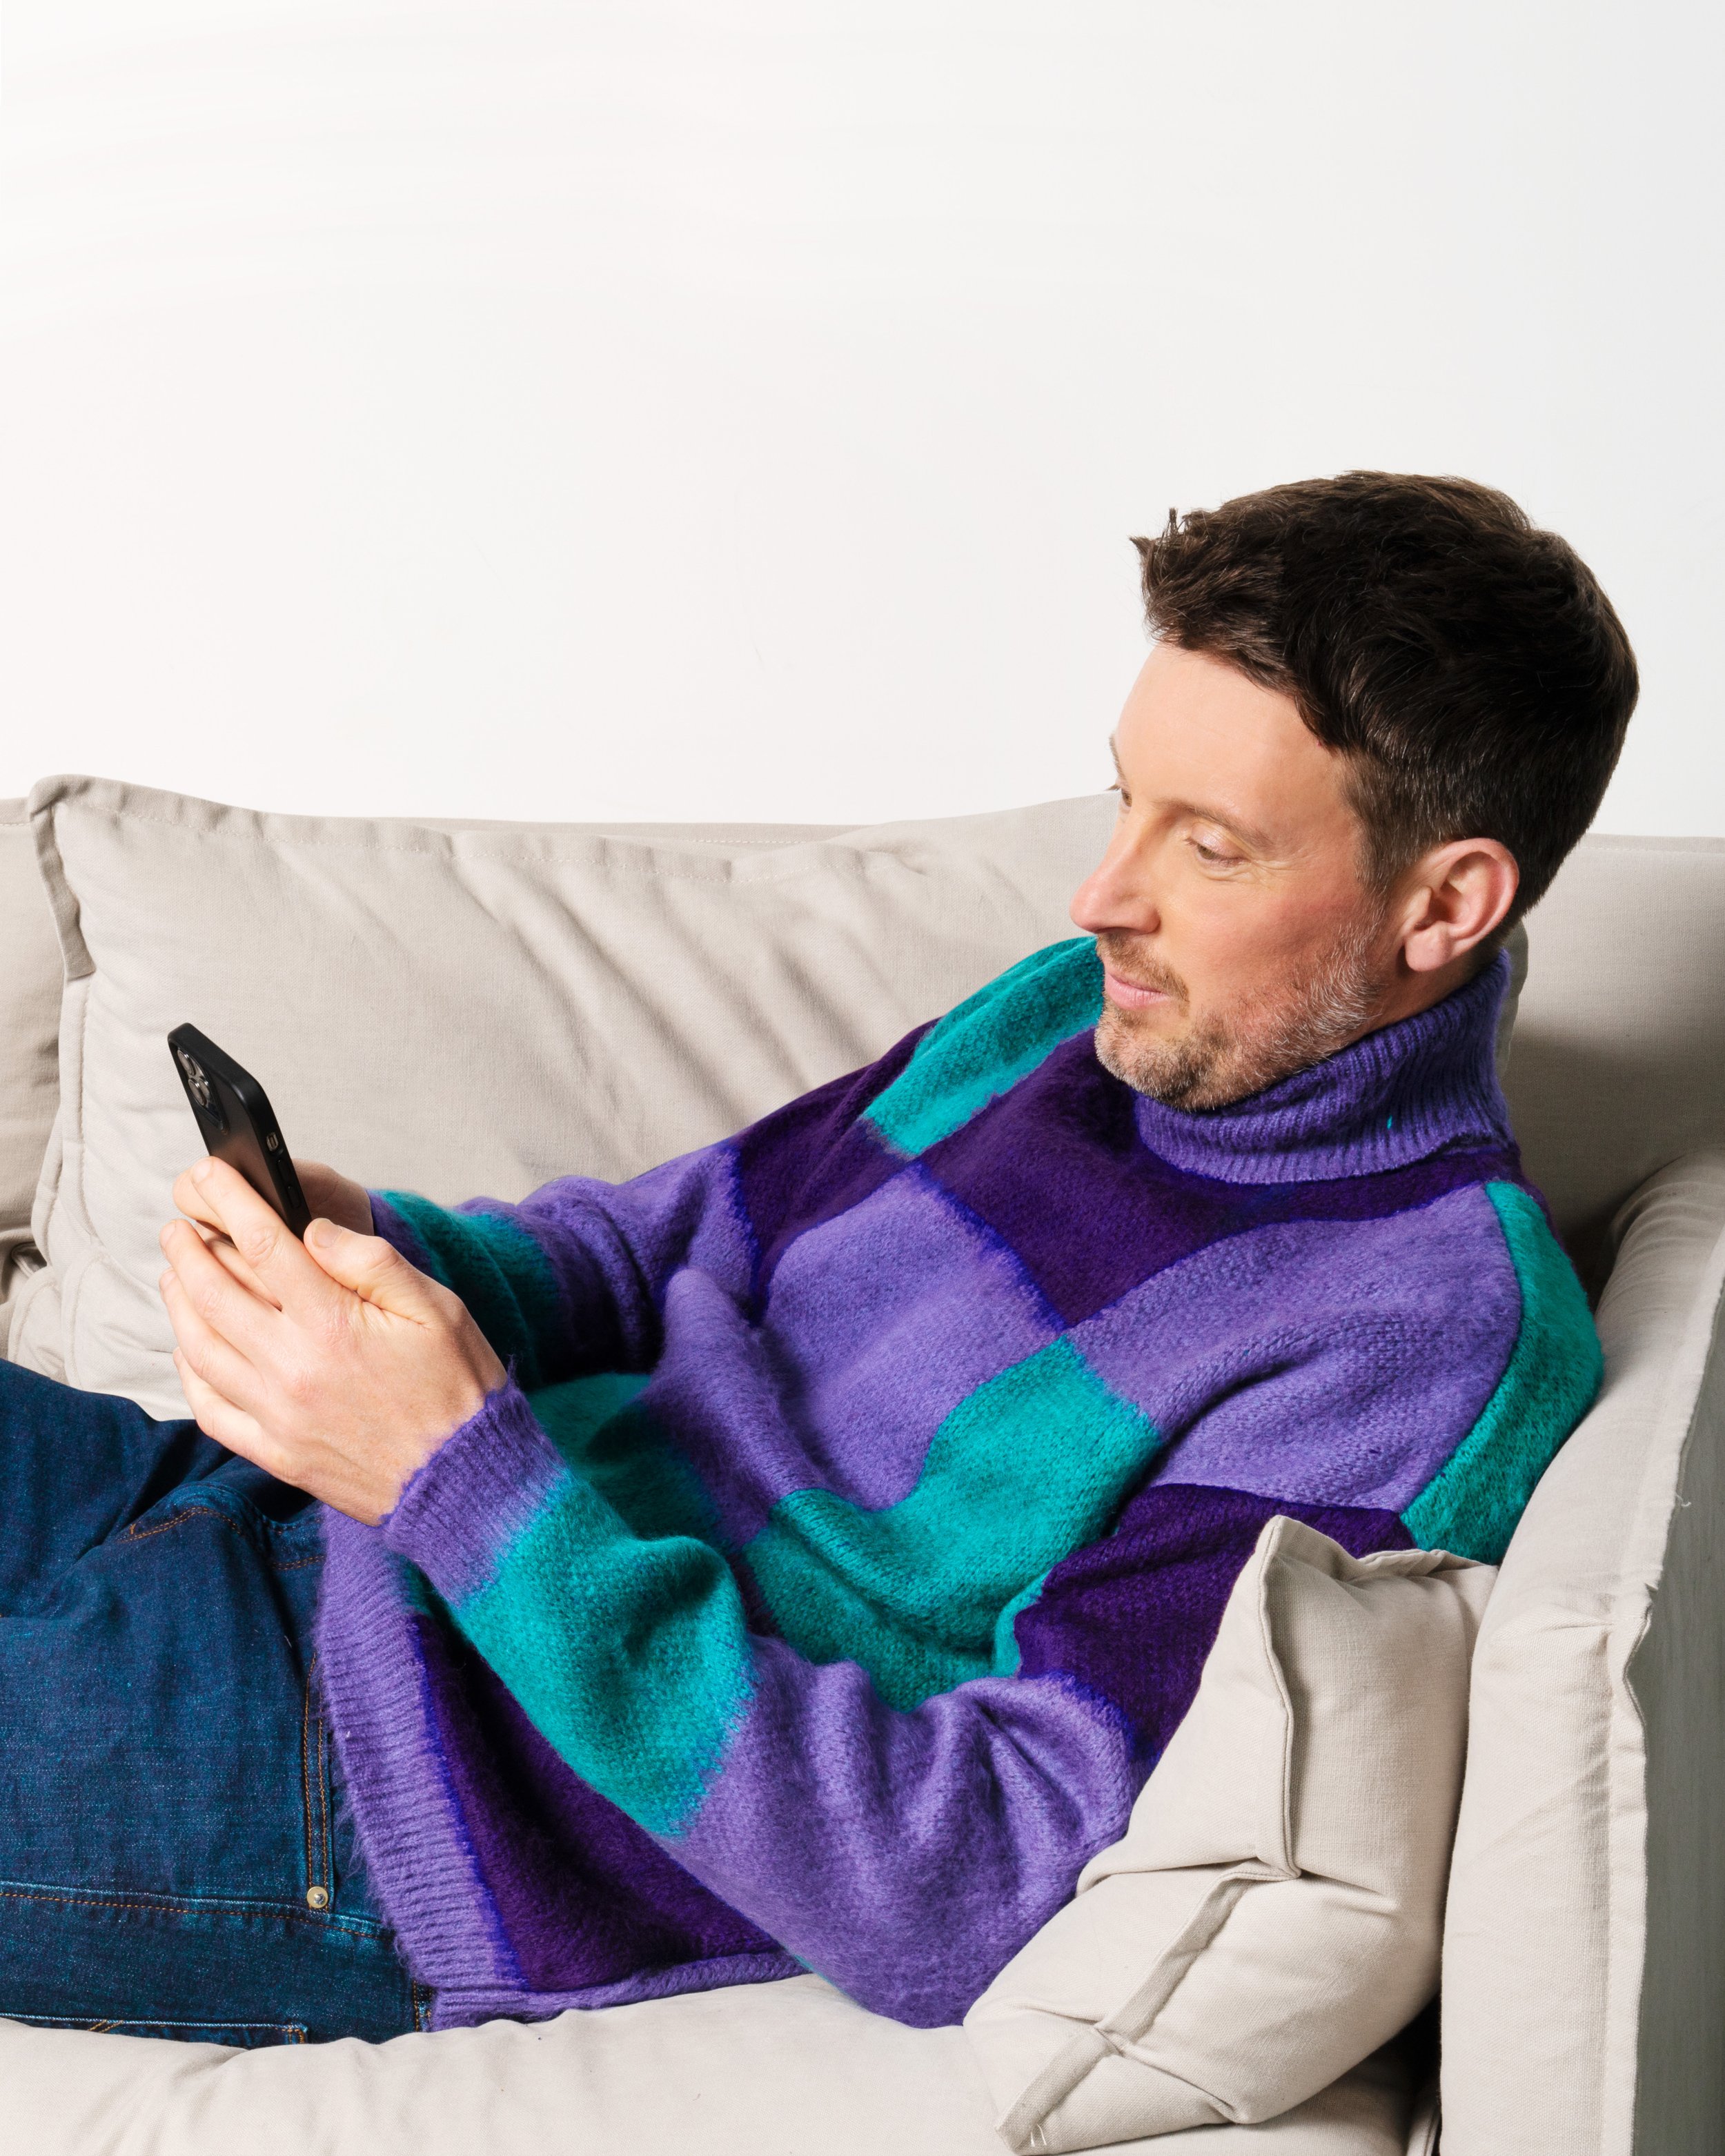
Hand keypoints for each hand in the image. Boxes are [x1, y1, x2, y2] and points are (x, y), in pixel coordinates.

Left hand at [160, 1157, 505, 1523]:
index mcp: (333, 1324)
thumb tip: (313, 1231)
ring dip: (180, 1304)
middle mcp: (293, 1368)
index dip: (230, 1202)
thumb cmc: (459, 1389)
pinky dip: (190, 1371)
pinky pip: (211, 1408)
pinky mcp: (276, 1453)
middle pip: (215, 1293)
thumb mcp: (438, 1308)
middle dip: (190, 1251)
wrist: (463, 1483)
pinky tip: (190, 1347)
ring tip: (176, 1275)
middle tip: (179, 1226)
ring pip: (201, 1347)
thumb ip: (372, 1262)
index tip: (208, 1174)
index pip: (264, 1246)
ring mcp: (278, 1414)